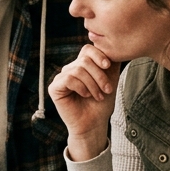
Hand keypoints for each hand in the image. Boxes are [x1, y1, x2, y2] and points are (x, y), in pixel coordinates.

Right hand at [48, 44, 119, 160]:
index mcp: (82, 65)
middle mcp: (70, 69)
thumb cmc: (102, 104)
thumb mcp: (110, 79)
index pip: (87, 49)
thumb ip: (111, 63)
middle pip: (84, 60)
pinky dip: (80, 87)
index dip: (98, 54)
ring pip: (78, 70)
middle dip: (99, 75)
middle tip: (107, 90)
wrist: (94, 123)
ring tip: (98, 96)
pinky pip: (68, 78)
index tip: (108, 66)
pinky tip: (85, 95)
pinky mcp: (54, 88)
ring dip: (92, 84)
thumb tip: (115, 47)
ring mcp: (61, 78)